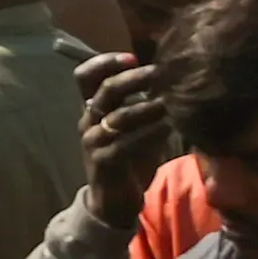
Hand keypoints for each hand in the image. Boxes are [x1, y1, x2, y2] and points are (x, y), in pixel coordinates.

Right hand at [76, 52, 179, 220]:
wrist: (114, 201)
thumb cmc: (128, 158)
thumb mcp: (133, 126)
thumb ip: (143, 102)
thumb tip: (173, 78)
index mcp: (92, 109)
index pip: (85, 76)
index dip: (105, 62)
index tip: (132, 57)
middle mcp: (88, 121)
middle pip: (105, 90)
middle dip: (133, 78)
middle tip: (159, 74)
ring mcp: (93, 142)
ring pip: (117, 117)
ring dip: (146, 107)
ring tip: (169, 103)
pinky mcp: (103, 162)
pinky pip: (125, 144)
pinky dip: (149, 134)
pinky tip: (168, 128)